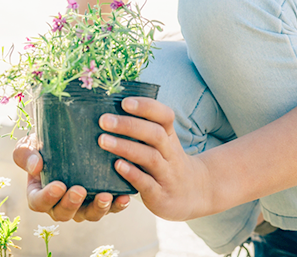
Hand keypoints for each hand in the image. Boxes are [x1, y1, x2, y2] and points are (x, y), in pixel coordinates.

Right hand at [13, 134, 129, 221]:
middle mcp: (61, 204)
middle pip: (64, 213)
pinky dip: (118, 205)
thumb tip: (36, 165)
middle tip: (79, 190)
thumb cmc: (45, 143)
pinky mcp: (102, 200)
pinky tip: (124, 197)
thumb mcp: (30, 144)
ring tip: (106, 196)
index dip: (47, 198)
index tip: (58, 185)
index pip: (39, 202)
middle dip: (72, 204)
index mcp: (40, 194)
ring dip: (98, 208)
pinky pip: (111, 208)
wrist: (69, 137)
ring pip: (89, 214)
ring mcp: (83, 204)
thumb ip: (26, 154)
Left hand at [98, 97, 209, 220]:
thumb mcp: (163, 144)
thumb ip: (143, 129)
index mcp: (169, 137)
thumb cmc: (166, 163)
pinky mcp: (160, 195)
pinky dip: (132, 173)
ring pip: (150, 157)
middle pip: (155, 134)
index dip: (146, 107)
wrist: (193, 193)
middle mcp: (170, 153)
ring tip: (102, 140)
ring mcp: (167, 174)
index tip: (124, 102)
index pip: (165, 116)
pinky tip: (117, 165)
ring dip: (125, 147)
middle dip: (129, 125)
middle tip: (104, 120)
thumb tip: (110, 111)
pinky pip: (147, 183)